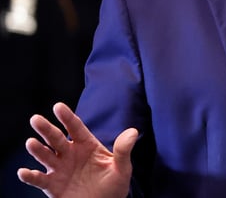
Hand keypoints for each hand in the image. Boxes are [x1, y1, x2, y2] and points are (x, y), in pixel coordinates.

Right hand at [17, 102, 137, 197]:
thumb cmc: (114, 185)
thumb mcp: (122, 168)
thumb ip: (123, 150)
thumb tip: (133, 131)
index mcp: (86, 145)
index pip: (75, 127)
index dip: (67, 117)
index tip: (58, 106)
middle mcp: (70, 154)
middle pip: (56, 138)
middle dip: (46, 129)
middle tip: (36, 119)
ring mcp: (60, 169)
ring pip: (45, 156)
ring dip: (37, 150)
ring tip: (31, 143)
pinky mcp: (52, 185)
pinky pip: (38, 180)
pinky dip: (30, 176)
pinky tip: (24, 172)